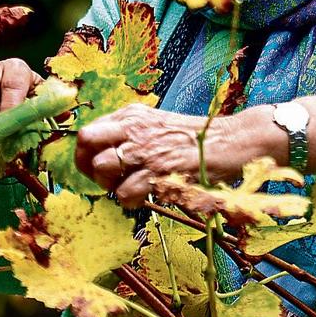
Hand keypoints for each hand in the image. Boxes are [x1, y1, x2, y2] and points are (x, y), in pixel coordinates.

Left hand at [76, 104, 266, 208]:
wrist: (230, 141)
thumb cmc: (194, 139)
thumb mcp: (157, 125)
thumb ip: (130, 134)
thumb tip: (102, 156)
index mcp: (132, 115)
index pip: (87, 132)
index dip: (85, 156)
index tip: (98, 170)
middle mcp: (134, 127)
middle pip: (86, 144)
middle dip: (91, 169)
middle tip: (111, 181)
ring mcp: (146, 148)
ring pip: (102, 168)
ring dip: (112, 185)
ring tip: (132, 188)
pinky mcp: (159, 170)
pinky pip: (125, 192)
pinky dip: (132, 201)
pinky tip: (148, 196)